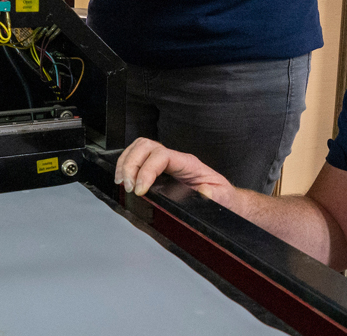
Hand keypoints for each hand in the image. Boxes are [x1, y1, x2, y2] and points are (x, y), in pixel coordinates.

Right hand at [114, 137, 236, 204]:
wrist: (224, 199)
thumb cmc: (222, 197)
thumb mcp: (221, 197)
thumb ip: (212, 195)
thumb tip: (202, 193)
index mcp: (188, 163)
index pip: (162, 156)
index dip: (147, 170)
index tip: (140, 189)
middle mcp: (175, 159)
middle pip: (146, 146)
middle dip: (131, 164)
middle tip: (127, 185)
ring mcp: (166, 163)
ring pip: (140, 148)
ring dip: (126, 163)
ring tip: (122, 182)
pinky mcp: (160, 170)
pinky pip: (139, 158)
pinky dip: (127, 165)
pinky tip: (124, 179)